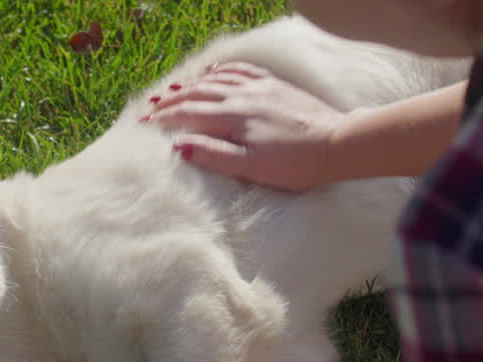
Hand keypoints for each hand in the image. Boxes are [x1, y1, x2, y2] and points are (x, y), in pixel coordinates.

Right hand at [144, 63, 348, 191]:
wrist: (338, 143)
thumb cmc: (296, 163)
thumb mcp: (252, 168)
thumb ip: (214, 155)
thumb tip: (179, 146)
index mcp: (234, 117)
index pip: (189, 114)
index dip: (164, 119)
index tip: (144, 124)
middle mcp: (243, 96)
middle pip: (197, 94)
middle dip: (170, 101)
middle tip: (150, 109)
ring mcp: (260, 88)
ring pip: (216, 80)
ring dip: (190, 85)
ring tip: (171, 90)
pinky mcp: (275, 86)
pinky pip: (240, 71)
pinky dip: (220, 71)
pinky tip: (212, 72)